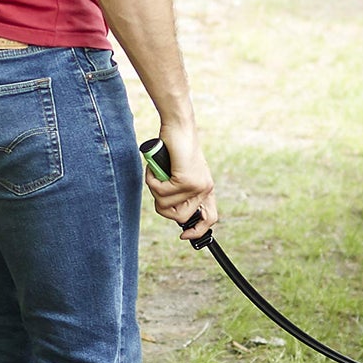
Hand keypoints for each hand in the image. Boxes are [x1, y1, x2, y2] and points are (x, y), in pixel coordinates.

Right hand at [144, 126, 218, 240]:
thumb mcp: (179, 173)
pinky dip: (152, 180)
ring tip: (158, 172)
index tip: (184, 236)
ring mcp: (196, 186)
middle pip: (179, 217)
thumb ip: (179, 192)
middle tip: (159, 187)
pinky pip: (160, 192)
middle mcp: (205, 189)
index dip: (198, 231)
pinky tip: (156, 167)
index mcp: (206, 189)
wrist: (178, 127)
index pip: (210, 218)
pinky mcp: (185, 180)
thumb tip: (172, 213)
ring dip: (155, 190)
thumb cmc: (175, 148)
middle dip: (163, 206)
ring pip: (166, 206)